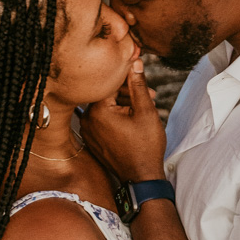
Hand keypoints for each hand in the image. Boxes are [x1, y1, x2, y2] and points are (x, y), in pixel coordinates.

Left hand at [82, 62, 167, 183]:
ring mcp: (88, 131)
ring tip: (146, 107)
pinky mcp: (92, 139)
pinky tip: (134, 117)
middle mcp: (87, 120)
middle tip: (151, 95)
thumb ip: (138, 84)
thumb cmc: (145, 147)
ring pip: (106, 106)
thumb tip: (134, 61)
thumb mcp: (146, 111)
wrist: (141, 178)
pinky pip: (103, 119)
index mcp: (97, 111)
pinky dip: (117, 115)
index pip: (110, 82)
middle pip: (107, 94)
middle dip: (129, 91)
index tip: (142, 75)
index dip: (128, 76)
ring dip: (125, 103)